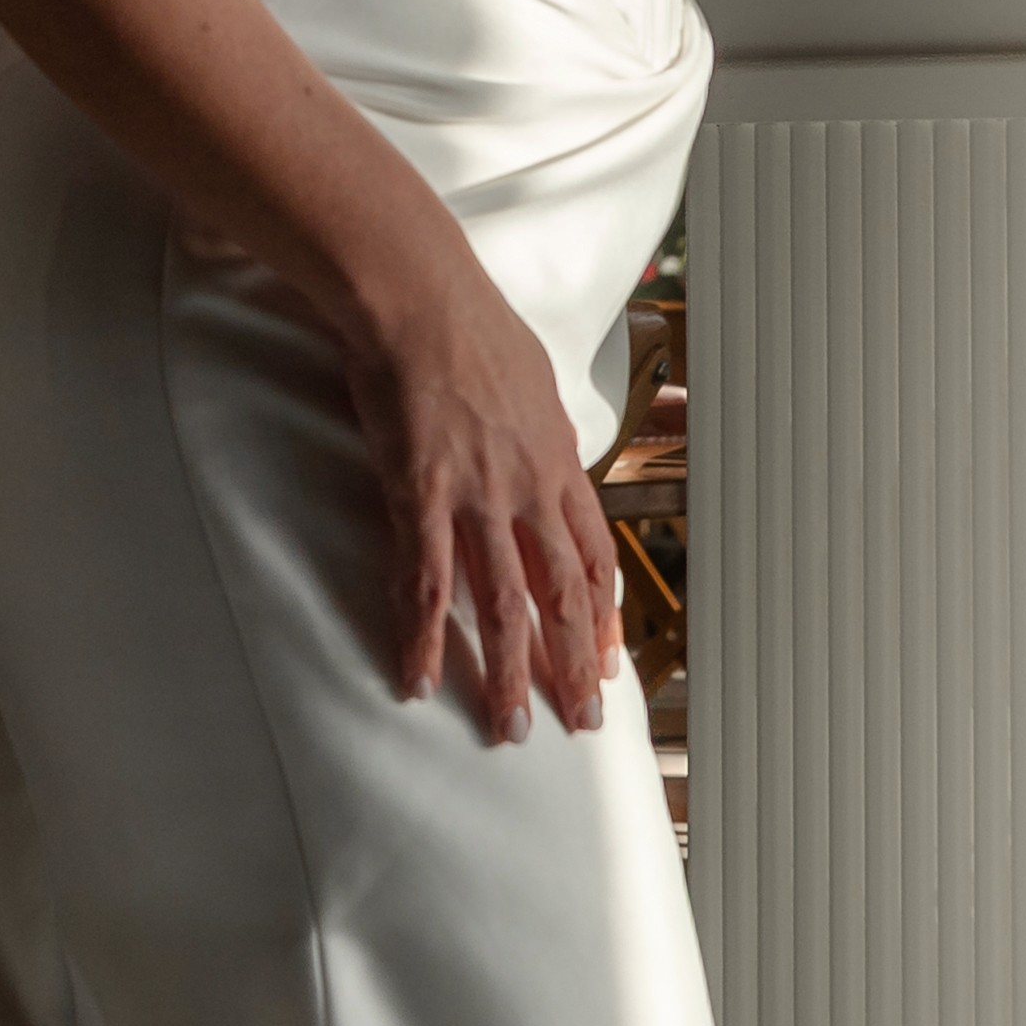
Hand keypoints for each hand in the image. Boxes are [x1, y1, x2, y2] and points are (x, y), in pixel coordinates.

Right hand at [347, 266, 617, 743]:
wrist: (420, 296)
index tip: (607, 661)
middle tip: (579, 723)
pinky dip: (421, 639)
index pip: (594, 558)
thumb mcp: (533, 380)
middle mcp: (529, 489)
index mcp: (559, 463)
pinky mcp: (420, 495)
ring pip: (503, 605)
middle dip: (574, 666)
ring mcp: (477, 496)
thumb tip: (549, 448)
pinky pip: (424, 584)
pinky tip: (418, 679)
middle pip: (562, 596)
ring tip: (509, 729)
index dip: (603, 617)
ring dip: (508, 675)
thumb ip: (543, 430)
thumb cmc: (469, 324)